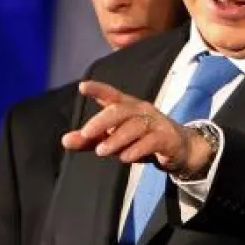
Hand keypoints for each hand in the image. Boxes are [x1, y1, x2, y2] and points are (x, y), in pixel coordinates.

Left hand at [61, 80, 211, 175]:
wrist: (179, 149)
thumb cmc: (142, 139)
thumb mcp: (114, 139)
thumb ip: (91, 140)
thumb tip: (65, 140)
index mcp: (127, 106)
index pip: (111, 95)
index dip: (98, 89)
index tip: (82, 87)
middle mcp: (141, 110)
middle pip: (120, 110)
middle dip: (102, 121)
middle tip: (85, 133)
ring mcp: (155, 123)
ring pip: (135, 126)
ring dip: (117, 138)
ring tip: (101, 151)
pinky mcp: (166, 138)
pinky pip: (151, 141)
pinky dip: (137, 149)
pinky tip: (125, 158)